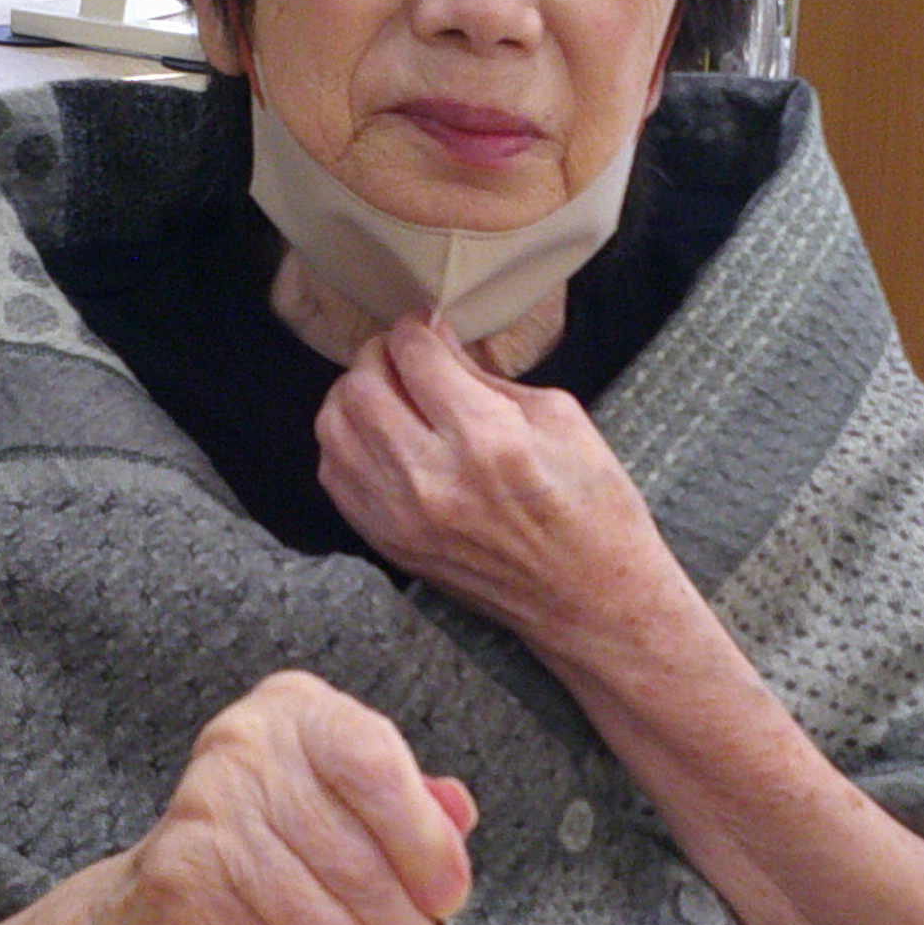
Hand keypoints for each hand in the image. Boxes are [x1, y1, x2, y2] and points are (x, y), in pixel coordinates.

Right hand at [96, 671, 476, 924]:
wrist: (149, 909)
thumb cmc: (266, 851)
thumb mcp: (343, 806)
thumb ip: (410, 806)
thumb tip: (457, 817)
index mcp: (296, 712)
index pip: (373, 763)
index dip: (425, 841)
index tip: (448, 897)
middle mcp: (242, 750)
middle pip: (355, 859)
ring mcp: (203, 817)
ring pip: (319, 923)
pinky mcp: (179, 890)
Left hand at [315, 313, 684, 651]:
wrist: (588, 598)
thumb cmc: (589, 506)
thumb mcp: (558, 418)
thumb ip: (484, 375)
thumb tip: (433, 340)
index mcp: (487, 440)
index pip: (414, 356)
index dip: (416, 327)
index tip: (426, 326)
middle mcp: (434, 480)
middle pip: (362, 386)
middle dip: (379, 355)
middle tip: (404, 355)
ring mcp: (403, 517)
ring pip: (335, 427)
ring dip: (354, 395)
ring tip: (388, 392)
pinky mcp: (389, 543)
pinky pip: (334, 474)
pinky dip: (346, 442)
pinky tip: (378, 436)